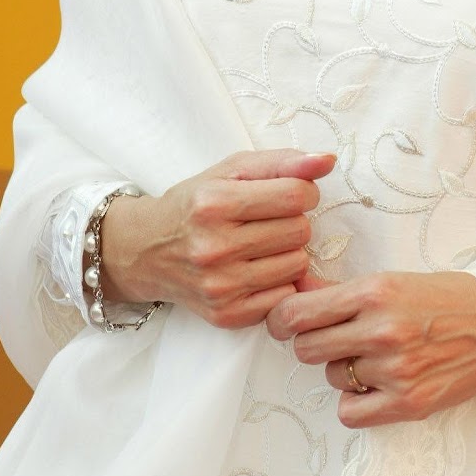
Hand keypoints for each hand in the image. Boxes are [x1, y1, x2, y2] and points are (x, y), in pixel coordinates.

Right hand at [99, 150, 334, 328]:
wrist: (147, 250)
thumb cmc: (197, 204)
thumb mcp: (232, 170)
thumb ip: (283, 161)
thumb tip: (328, 161)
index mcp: (215, 203)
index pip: (295, 195)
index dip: (303, 191)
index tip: (289, 194)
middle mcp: (214, 247)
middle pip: (300, 231)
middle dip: (294, 221)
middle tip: (270, 221)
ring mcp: (220, 286)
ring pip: (298, 264)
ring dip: (289, 252)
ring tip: (263, 245)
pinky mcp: (226, 315)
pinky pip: (285, 296)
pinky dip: (280, 282)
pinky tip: (258, 269)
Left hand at [266, 270, 475, 426]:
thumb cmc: (448, 296)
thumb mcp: (393, 279)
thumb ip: (339, 289)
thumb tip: (294, 286)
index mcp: (375, 291)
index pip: (299, 313)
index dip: (281, 319)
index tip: (283, 321)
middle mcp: (382, 330)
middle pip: (306, 348)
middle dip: (312, 342)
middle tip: (332, 337)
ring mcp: (395, 370)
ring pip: (332, 377)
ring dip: (344, 369)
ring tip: (374, 355)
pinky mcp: (408, 404)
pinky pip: (350, 413)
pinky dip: (356, 402)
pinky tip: (376, 385)